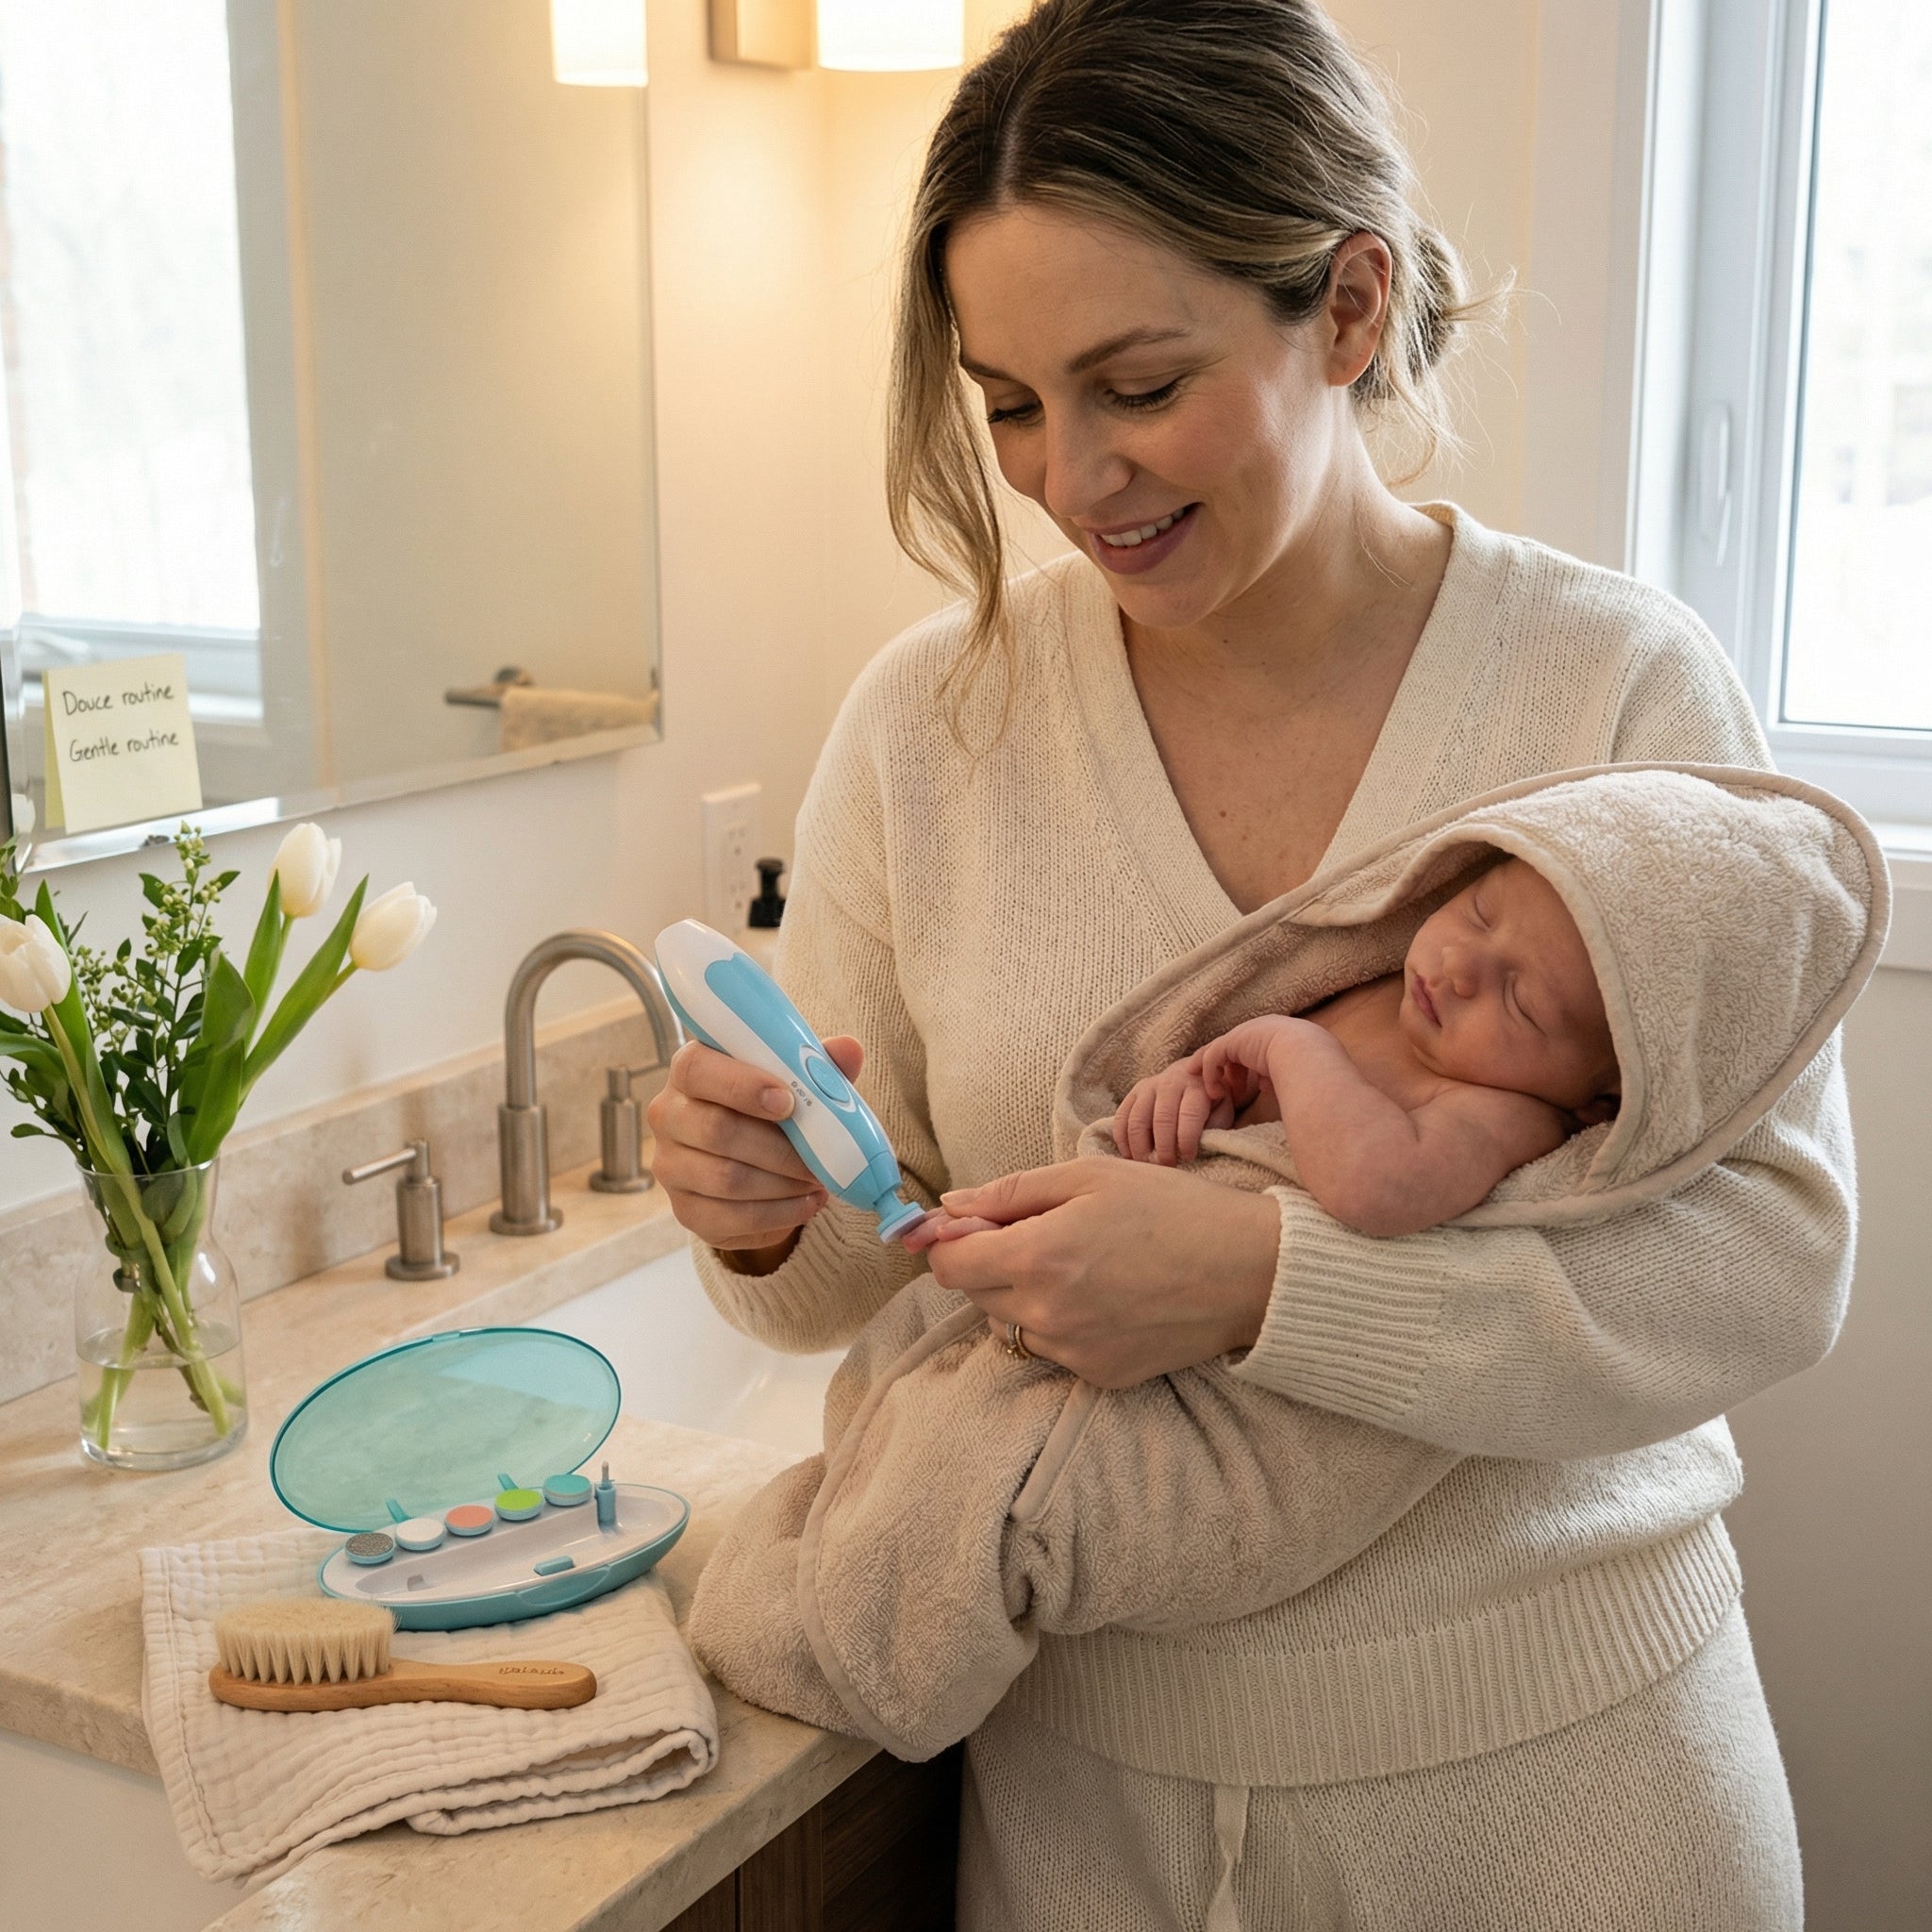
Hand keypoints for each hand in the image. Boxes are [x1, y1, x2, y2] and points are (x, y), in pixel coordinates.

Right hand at [645, 1034, 863, 1267]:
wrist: (756, 1161)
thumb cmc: (774, 1109)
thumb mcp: (797, 1082)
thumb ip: (819, 1066)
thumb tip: (849, 1050)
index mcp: (690, 1072)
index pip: (697, 1069)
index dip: (742, 1086)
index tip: (787, 1102)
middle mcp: (669, 1116)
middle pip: (716, 1131)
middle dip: (779, 1149)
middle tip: (818, 1159)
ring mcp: (671, 1166)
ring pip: (726, 1180)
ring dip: (783, 1185)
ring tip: (817, 1182)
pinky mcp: (685, 1210)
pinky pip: (730, 1219)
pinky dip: (778, 1215)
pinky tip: (806, 1204)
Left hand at [923, 1159, 1279, 1387]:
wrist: (1248, 1270)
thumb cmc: (1171, 1209)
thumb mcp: (1089, 1178)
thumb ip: (1009, 1194)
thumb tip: (947, 1208)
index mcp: (1036, 1258)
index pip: (948, 1265)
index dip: (952, 1240)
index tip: (977, 1224)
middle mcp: (1046, 1315)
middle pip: (974, 1294)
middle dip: (990, 1262)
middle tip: (1042, 1233)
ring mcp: (1073, 1353)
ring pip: (1011, 1324)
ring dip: (1023, 1295)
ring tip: (1079, 1265)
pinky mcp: (1099, 1375)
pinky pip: (1052, 1348)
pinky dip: (1061, 1323)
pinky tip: (1104, 1296)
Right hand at [1112, 1052, 1235, 1165]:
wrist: (1191, 1074)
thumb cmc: (1209, 1100)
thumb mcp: (1222, 1109)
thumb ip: (1216, 1125)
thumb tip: (1201, 1145)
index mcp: (1196, 1087)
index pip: (1189, 1115)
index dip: (1187, 1140)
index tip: (1188, 1158)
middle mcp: (1170, 1083)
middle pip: (1161, 1120)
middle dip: (1163, 1149)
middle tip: (1167, 1166)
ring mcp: (1148, 1086)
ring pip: (1137, 1120)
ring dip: (1140, 1147)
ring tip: (1148, 1165)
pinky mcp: (1133, 1092)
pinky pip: (1121, 1117)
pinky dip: (1123, 1139)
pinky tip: (1130, 1155)